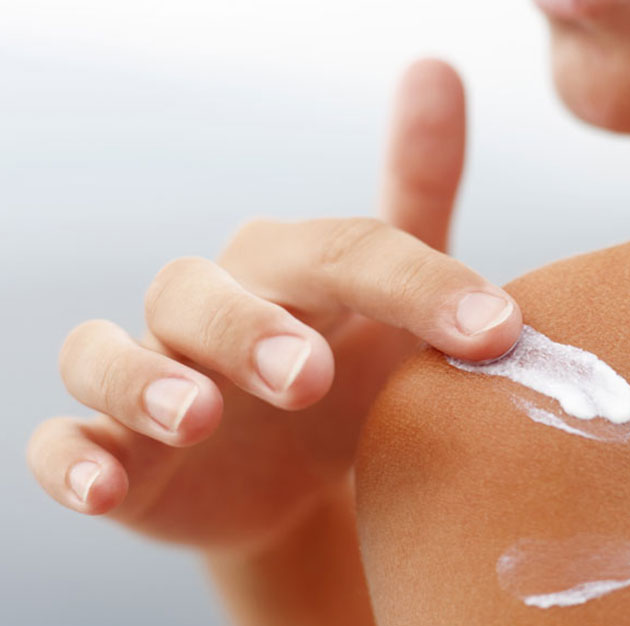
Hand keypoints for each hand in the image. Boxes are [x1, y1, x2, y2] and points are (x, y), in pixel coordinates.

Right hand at [26, 59, 521, 550]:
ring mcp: (153, 378)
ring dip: (147, 380)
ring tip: (199, 416)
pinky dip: (72, 462)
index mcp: (286, 269)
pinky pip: (63, 446)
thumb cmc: (351, 372)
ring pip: (108, 354)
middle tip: (309, 376)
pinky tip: (104, 488)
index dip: (419, 285)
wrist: (300, 483)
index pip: (344, 253)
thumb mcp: (397, 294)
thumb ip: (419, 190)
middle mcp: (207, 310)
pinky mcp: (116, 451)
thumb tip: (434, 65)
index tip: (497, 331)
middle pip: (203, 291)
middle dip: (251, 328)